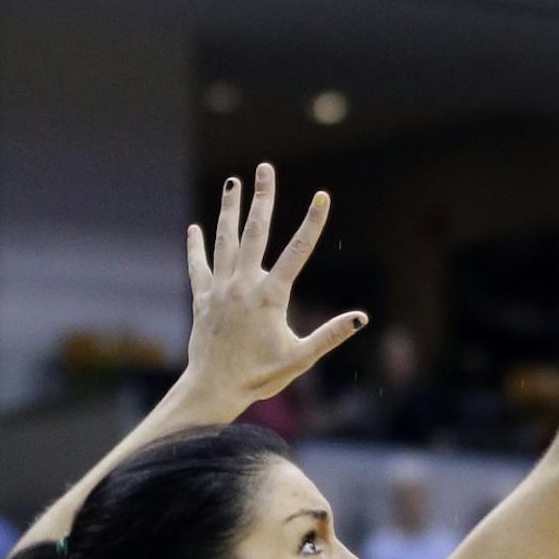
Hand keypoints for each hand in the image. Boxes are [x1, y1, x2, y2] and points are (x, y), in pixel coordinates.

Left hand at [182, 163, 367, 411]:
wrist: (213, 388)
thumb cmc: (260, 376)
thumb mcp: (301, 358)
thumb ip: (330, 335)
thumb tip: (361, 318)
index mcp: (271, 296)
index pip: (297, 251)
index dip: (313, 222)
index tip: (323, 196)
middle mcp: (244, 285)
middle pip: (255, 232)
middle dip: (262, 198)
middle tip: (265, 169)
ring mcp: (220, 289)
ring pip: (225, 240)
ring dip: (230, 209)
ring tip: (233, 183)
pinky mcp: (202, 299)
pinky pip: (199, 266)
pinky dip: (197, 246)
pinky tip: (197, 228)